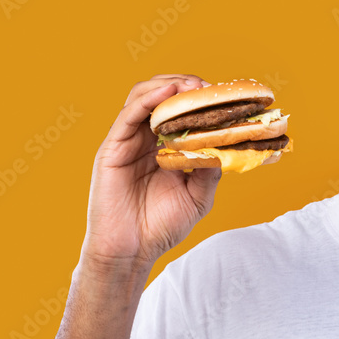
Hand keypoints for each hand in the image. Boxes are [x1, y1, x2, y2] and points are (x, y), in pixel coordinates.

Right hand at [79, 74, 220, 280]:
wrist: (131, 252)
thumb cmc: (161, 227)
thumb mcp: (198, 197)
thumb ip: (211, 171)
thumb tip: (226, 146)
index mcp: (164, 149)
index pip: (180, 112)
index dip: (199, 100)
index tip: (223, 97)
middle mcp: (144, 141)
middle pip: (161, 98)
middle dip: (185, 87)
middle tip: (208, 88)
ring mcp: (127, 143)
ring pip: (143, 98)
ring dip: (168, 86)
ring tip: (190, 86)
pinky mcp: (112, 149)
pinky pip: (128, 116)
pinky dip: (148, 100)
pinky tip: (167, 93)